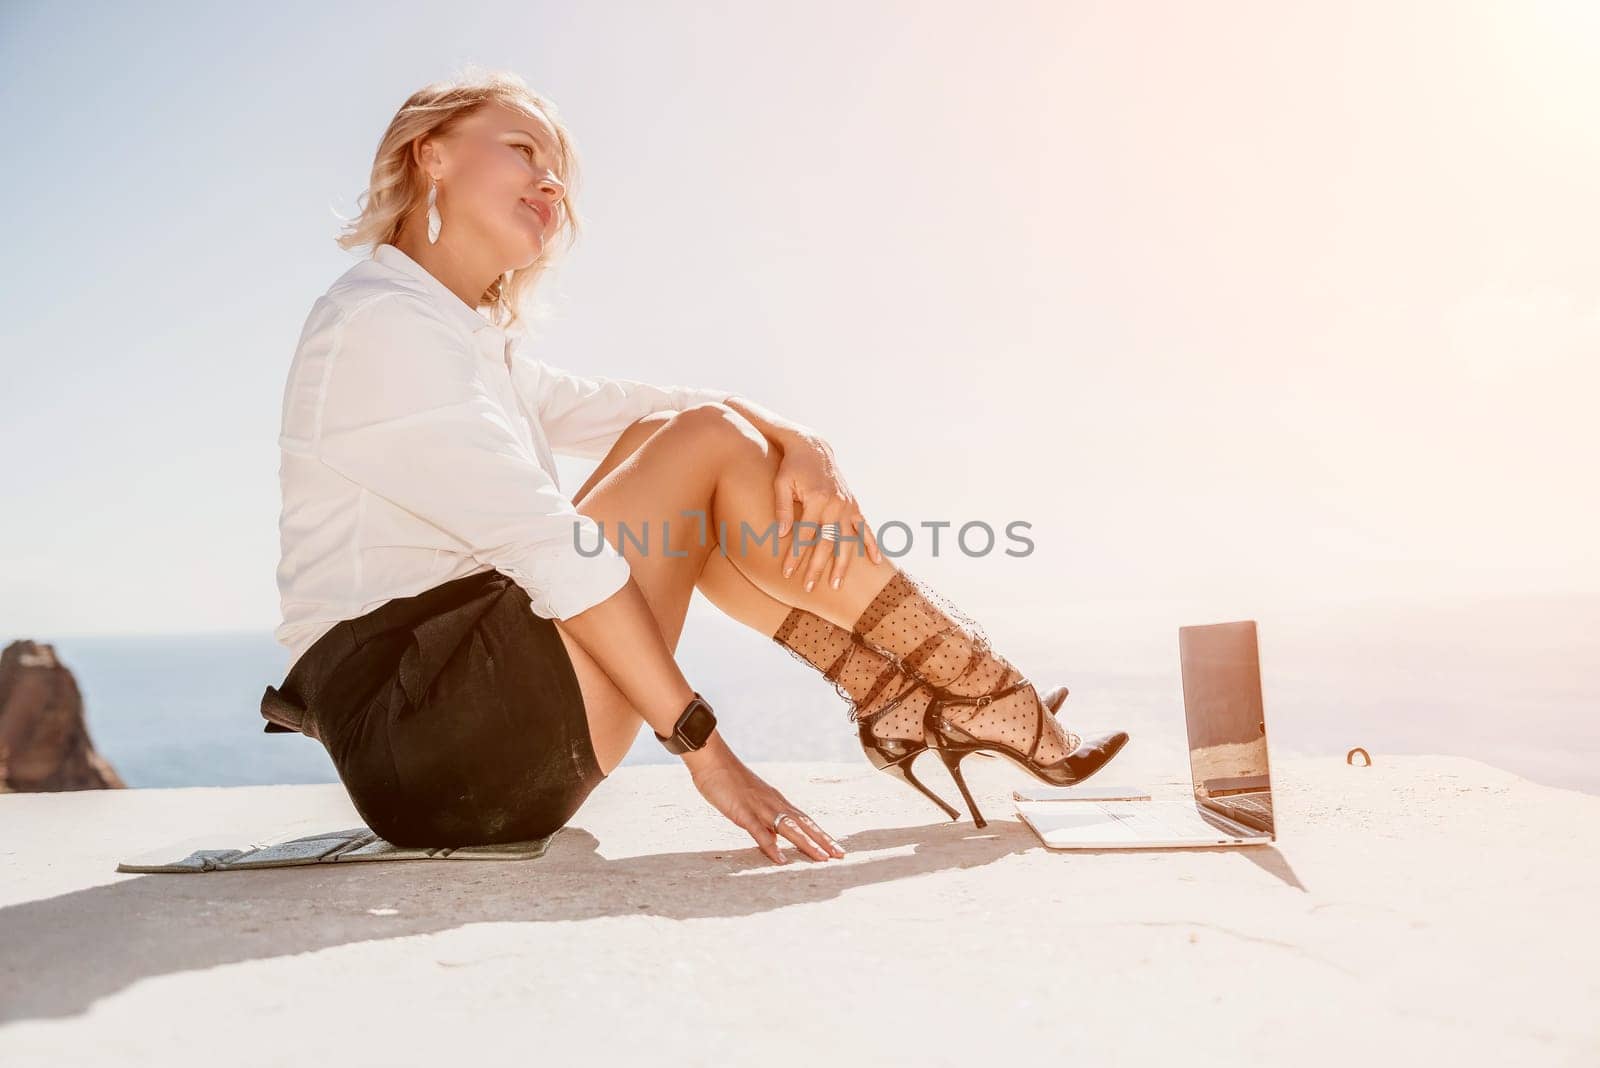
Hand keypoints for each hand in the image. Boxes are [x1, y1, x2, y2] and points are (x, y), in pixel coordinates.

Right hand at [686, 733, 846, 864]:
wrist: (712, 760)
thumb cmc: (728, 780)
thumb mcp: (750, 802)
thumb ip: (763, 821)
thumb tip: (775, 840)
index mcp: (776, 800)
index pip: (805, 820)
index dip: (821, 834)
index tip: (836, 847)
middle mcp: (774, 803)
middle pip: (804, 824)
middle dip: (823, 841)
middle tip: (841, 856)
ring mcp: (759, 807)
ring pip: (788, 828)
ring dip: (807, 844)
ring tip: (822, 859)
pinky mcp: (743, 812)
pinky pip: (759, 832)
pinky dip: (771, 846)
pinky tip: (781, 859)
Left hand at [771, 432, 882, 592]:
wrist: (813, 447)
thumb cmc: (791, 467)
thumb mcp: (781, 484)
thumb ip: (783, 509)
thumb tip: (781, 534)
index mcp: (817, 499)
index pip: (804, 535)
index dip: (795, 555)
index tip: (787, 573)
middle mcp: (836, 504)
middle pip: (826, 543)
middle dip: (817, 567)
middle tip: (809, 588)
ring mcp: (847, 506)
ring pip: (846, 541)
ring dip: (842, 564)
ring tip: (836, 584)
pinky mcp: (853, 505)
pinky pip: (865, 528)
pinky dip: (871, 544)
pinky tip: (876, 562)